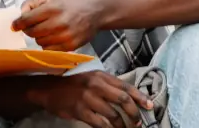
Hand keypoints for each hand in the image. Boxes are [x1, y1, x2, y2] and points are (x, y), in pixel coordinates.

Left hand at [12, 0, 106, 51]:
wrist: (96, 11)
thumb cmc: (71, 2)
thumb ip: (32, 2)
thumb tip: (20, 14)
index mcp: (53, 8)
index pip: (27, 19)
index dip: (18, 23)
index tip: (15, 26)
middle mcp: (59, 23)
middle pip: (32, 32)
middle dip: (29, 30)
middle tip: (32, 26)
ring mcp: (65, 36)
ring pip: (40, 42)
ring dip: (39, 37)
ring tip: (46, 30)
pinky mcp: (71, 46)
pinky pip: (50, 50)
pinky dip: (48, 45)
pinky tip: (53, 36)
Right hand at [30, 71, 153, 127]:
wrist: (49, 89)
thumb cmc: (73, 85)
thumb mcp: (92, 78)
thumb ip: (109, 85)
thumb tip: (130, 98)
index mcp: (101, 76)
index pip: (126, 86)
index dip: (140, 97)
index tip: (150, 106)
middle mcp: (95, 85)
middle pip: (123, 100)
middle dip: (134, 113)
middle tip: (138, 122)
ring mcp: (87, 98)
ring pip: (113, 114)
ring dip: (122, 125)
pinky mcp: (80, 110)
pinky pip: (100, 123)